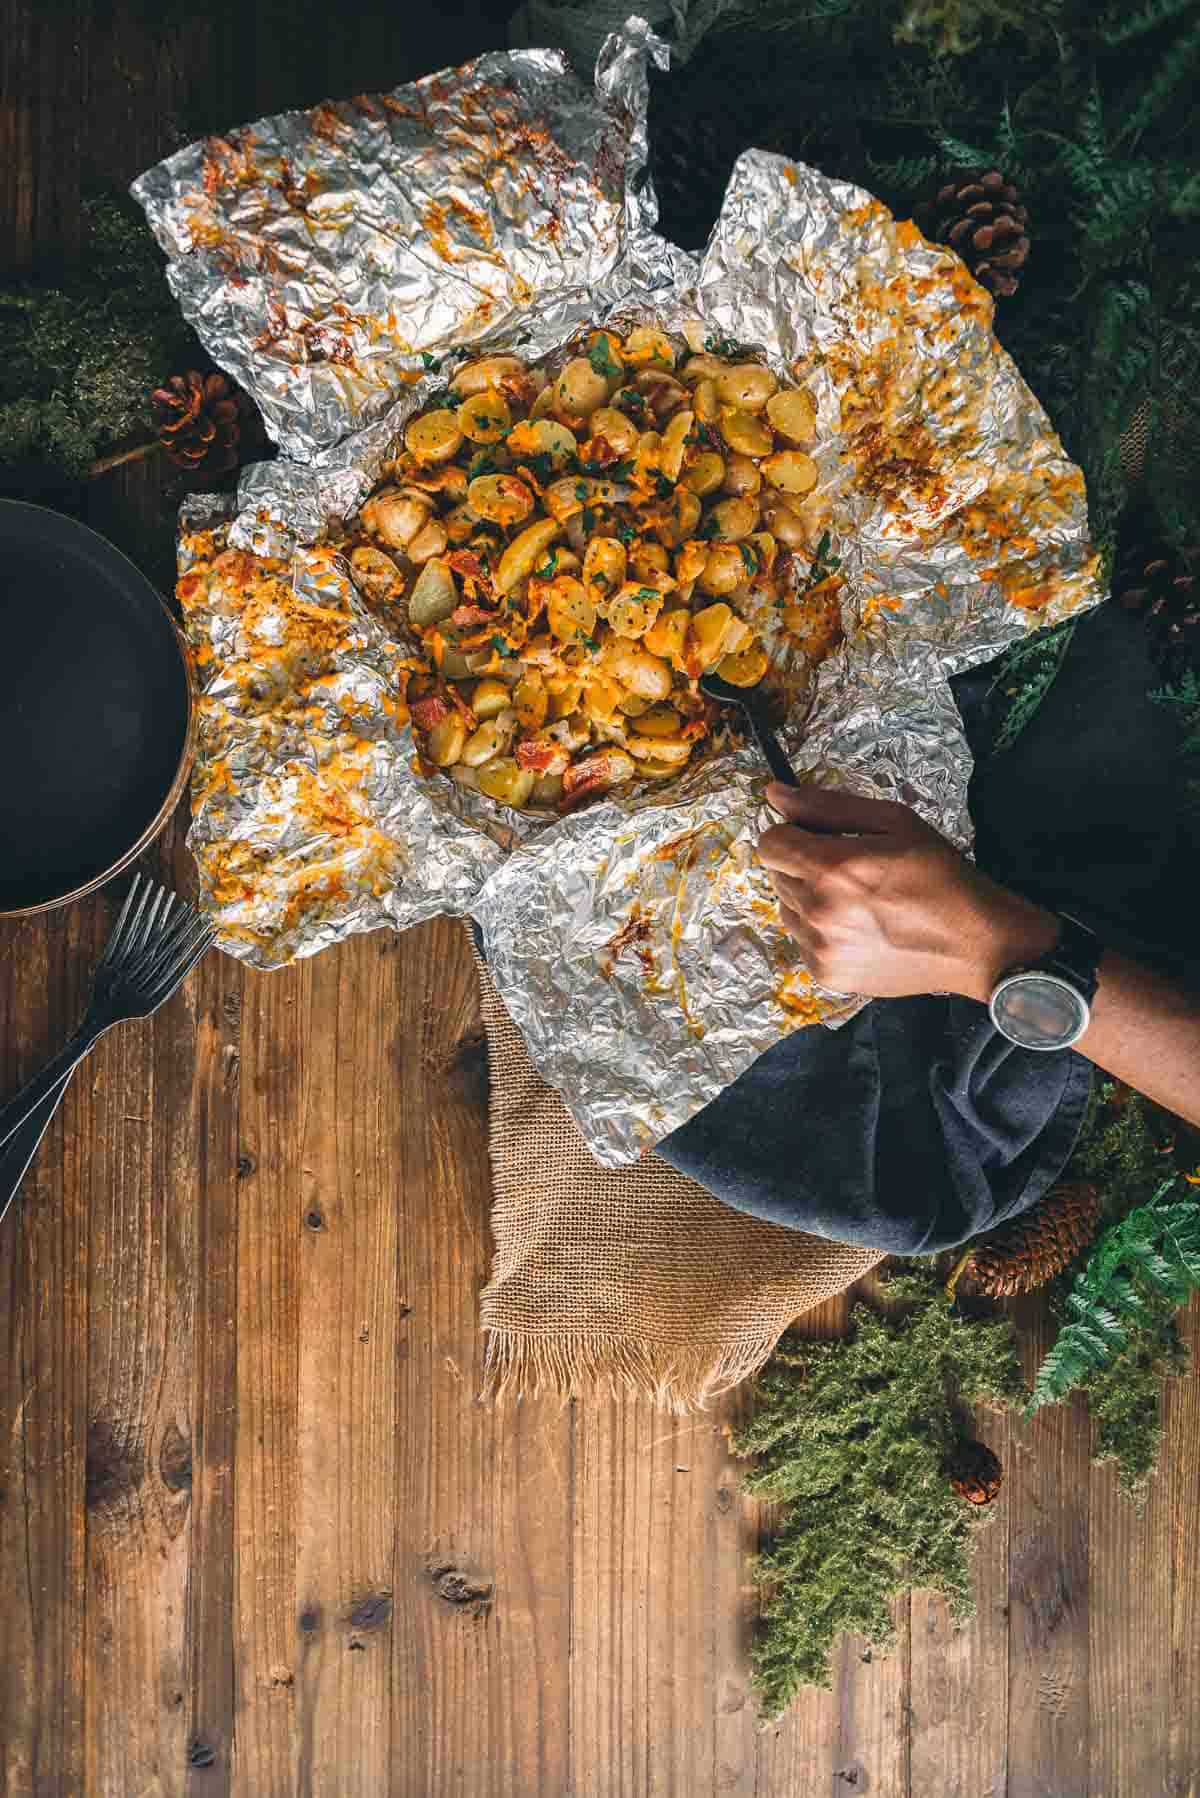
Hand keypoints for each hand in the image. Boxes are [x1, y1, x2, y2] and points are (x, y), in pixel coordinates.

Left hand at [757, 782, 1059, 1001]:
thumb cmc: (940, 877)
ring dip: (808, 898)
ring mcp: (820, 947)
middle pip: (776, 874)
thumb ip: (828, 807)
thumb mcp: (894, 823)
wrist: (974, 945)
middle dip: (803, 864)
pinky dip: (820, 931)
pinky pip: (802, 940)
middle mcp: (817, 911)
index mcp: (832, 868)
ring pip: (786, 908)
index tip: (815, 835)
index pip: (769, 843)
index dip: (791, 833)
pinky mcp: (827, 973)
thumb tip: (775, 794)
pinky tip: (859, 927)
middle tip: (848, 868)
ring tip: (856, 900)